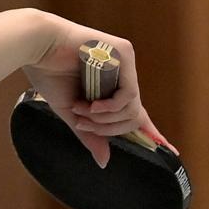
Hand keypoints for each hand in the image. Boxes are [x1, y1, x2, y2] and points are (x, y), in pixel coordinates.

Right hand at [21, 14, 176, 167]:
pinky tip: (92, 104)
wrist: (37, 46)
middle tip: (82, 122)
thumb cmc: (49, 74)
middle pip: (133, 116)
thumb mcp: (71, 112)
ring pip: (132, 108)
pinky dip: (111, 107)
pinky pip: (129, 94)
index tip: (171, 151)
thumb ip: (90, 134)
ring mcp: (125, 63)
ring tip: (82, 110)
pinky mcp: (124, 53)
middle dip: (107, 128)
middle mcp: (122, 74)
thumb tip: (104, 161)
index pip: (136, 113)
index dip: (152, 133)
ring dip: (104, 118)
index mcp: (110, 86)